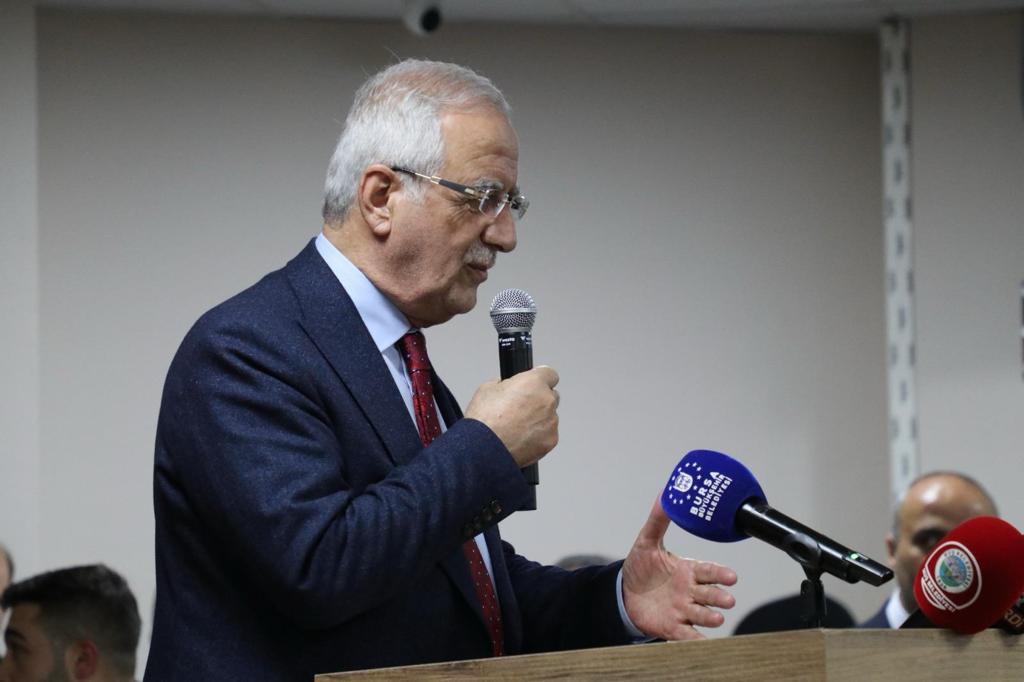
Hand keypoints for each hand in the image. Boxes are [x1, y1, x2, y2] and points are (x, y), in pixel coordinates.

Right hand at [465, 366, 558, 467]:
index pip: (549, 374)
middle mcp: (546, 401)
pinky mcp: (550, 440)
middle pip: (550, 396)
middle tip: (520, 409)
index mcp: (534, 383)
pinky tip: (520, 438)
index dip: (539, 379)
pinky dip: (538, 436)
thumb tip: (509, 387)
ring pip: (549, 417)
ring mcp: (551, 422)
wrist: (483, 450)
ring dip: (538, 419)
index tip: (534, 384)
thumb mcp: (488, 388)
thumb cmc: (484, 421)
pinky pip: (547, 434)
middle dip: (538, 400)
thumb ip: (506, 384)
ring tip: (516, 427)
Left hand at [622, 497, 736, 640]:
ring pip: (702, 615)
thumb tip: (665, 494)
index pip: (708, 571)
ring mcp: (684, 611)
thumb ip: (657, 520)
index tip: (732, 576)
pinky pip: (688, 636)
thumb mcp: (646, 541)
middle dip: (719, 596)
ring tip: (717, 618)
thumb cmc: (641, 567)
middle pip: (710, 594)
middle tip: (728, 598)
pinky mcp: (674, 628)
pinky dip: (696, 641)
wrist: (624, 594)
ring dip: (710, 617)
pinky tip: (704, 645)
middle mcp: (690, 592)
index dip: (720, 574)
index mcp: (687, 570)